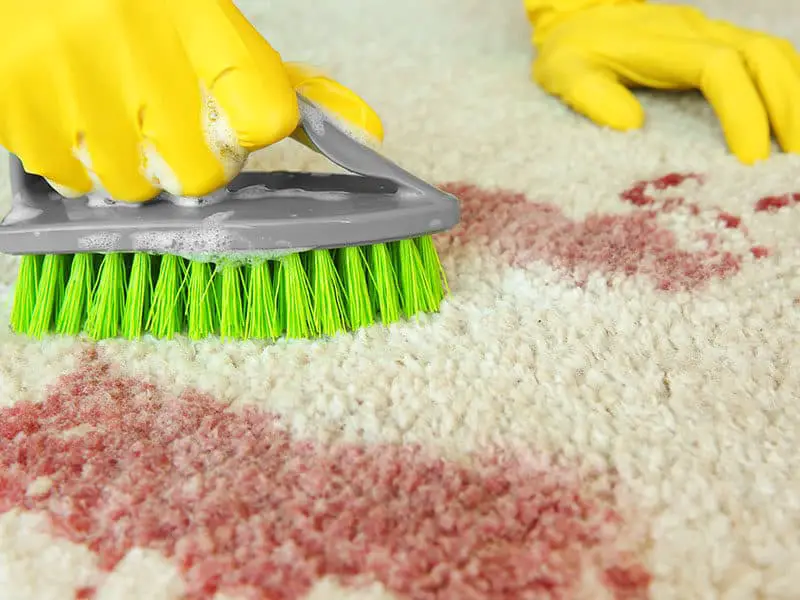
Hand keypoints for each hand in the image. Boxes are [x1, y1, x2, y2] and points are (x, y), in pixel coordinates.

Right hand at [0, 0, 379, 202]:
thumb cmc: (141, 4)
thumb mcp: (220, 29)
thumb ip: (297, 86)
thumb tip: (368, 134)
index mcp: (202, 18)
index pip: (269, 117)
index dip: (254, 132)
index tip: (235, 121)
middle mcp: (138, 43)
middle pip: (200, 177)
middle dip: (187, 163)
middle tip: (164, 122)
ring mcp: (71, 73)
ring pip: (130, 188)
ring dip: (127, 165)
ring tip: (110, 110)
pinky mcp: (15, 98)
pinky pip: (68, 176)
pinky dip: (72, 158)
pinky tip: (69, 110)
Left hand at [524, 0, 799, 163]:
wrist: (579, 15)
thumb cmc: (572, 51)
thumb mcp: (562, 74)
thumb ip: (590, 96)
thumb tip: (632, 125)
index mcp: (662, 43)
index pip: (719, 68)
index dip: (741, 111)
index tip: (749, 158)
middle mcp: (697, 31)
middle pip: (763, 55)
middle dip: (787, 106)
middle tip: (792, 159)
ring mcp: (712, 32)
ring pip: (772, 52)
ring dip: (794, 95)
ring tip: (797, 146)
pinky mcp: (717, 40)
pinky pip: (766, 54)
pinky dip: (786, 83)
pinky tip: (790, 116)